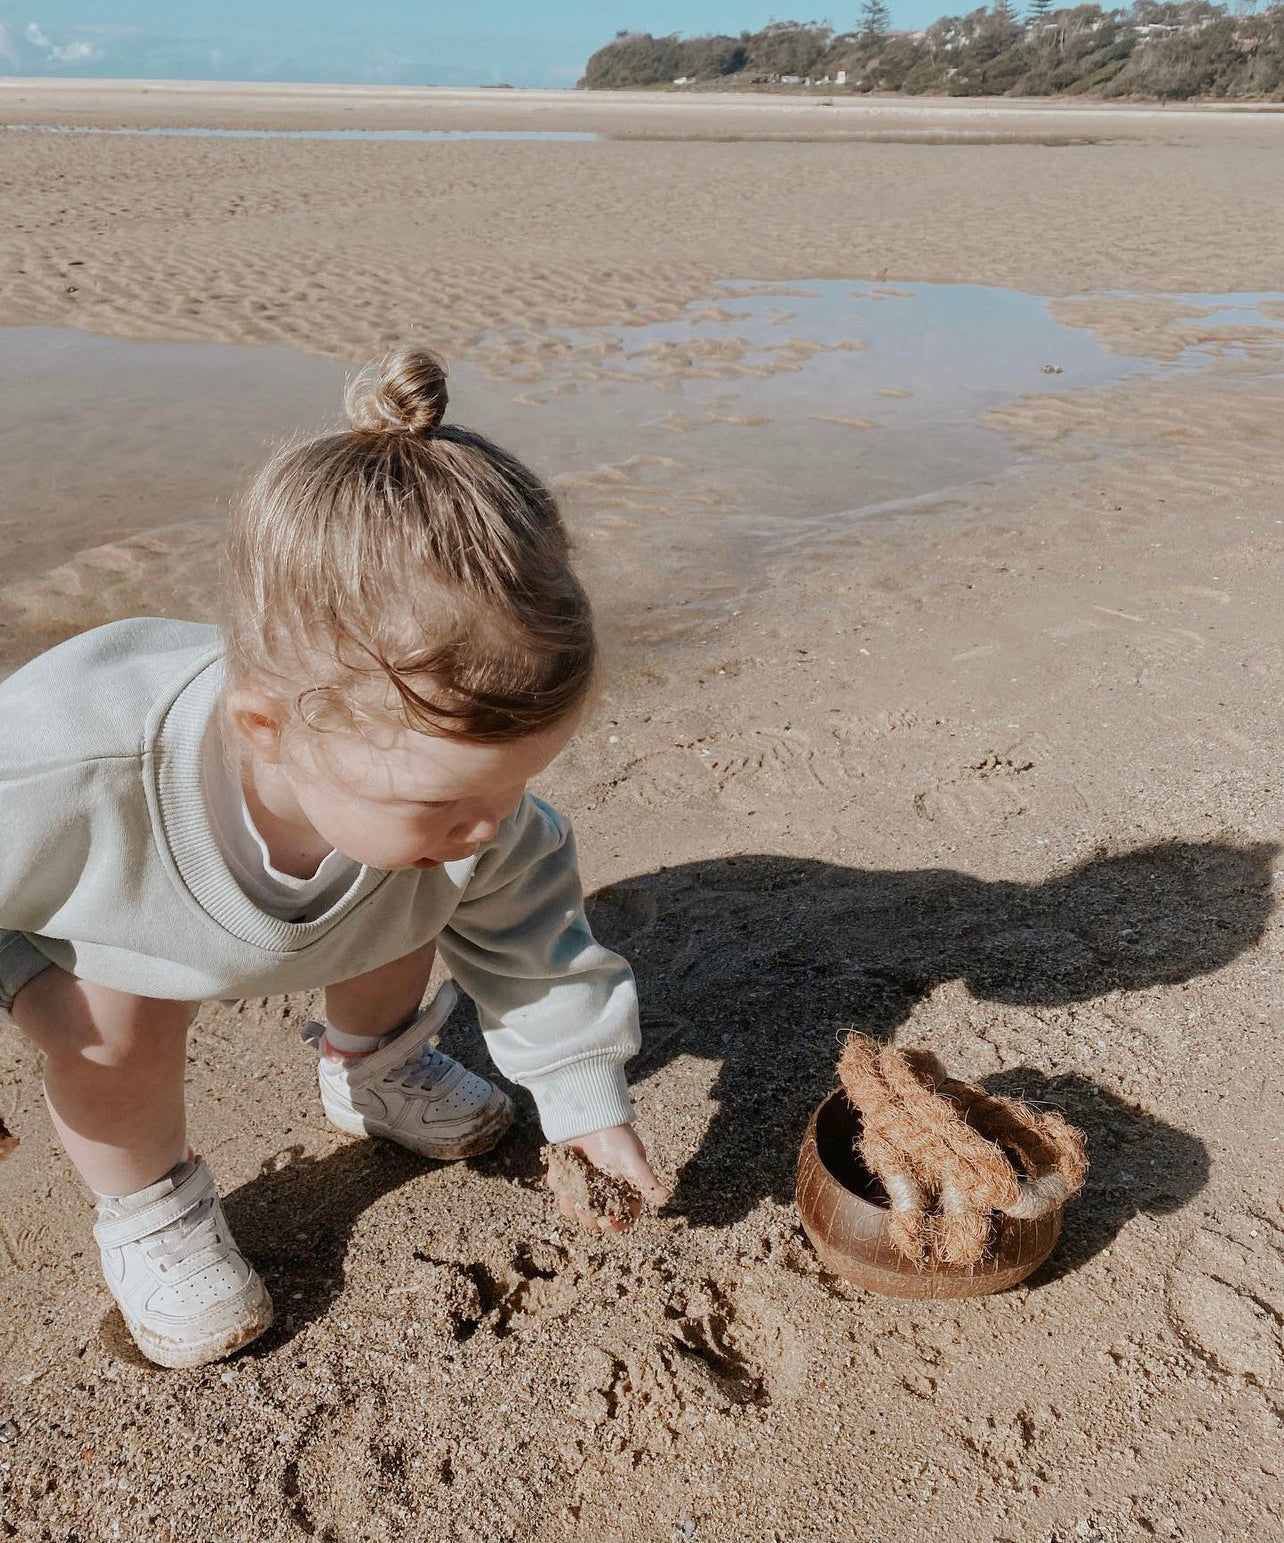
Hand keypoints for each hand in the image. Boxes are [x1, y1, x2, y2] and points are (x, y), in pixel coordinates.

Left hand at [548, 1123, 668, 1233]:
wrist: (590, 1114)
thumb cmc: (616, 1136)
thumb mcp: (633, 1159)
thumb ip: (646, 1181)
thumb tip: (666, 1197)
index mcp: (623, 1192)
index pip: (622, 1218)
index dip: (615, 1224)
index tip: (606, 1220)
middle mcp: (603, 1193)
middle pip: (595, 1219)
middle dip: (588, 1215)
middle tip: (584, 1204)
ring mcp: (583, 1186)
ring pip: (574, 1209)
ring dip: (570, 1202)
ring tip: (572, 1185)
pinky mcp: (566, 1176)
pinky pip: (559, 1188)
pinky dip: (559, 1180)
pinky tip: (564, 1167)